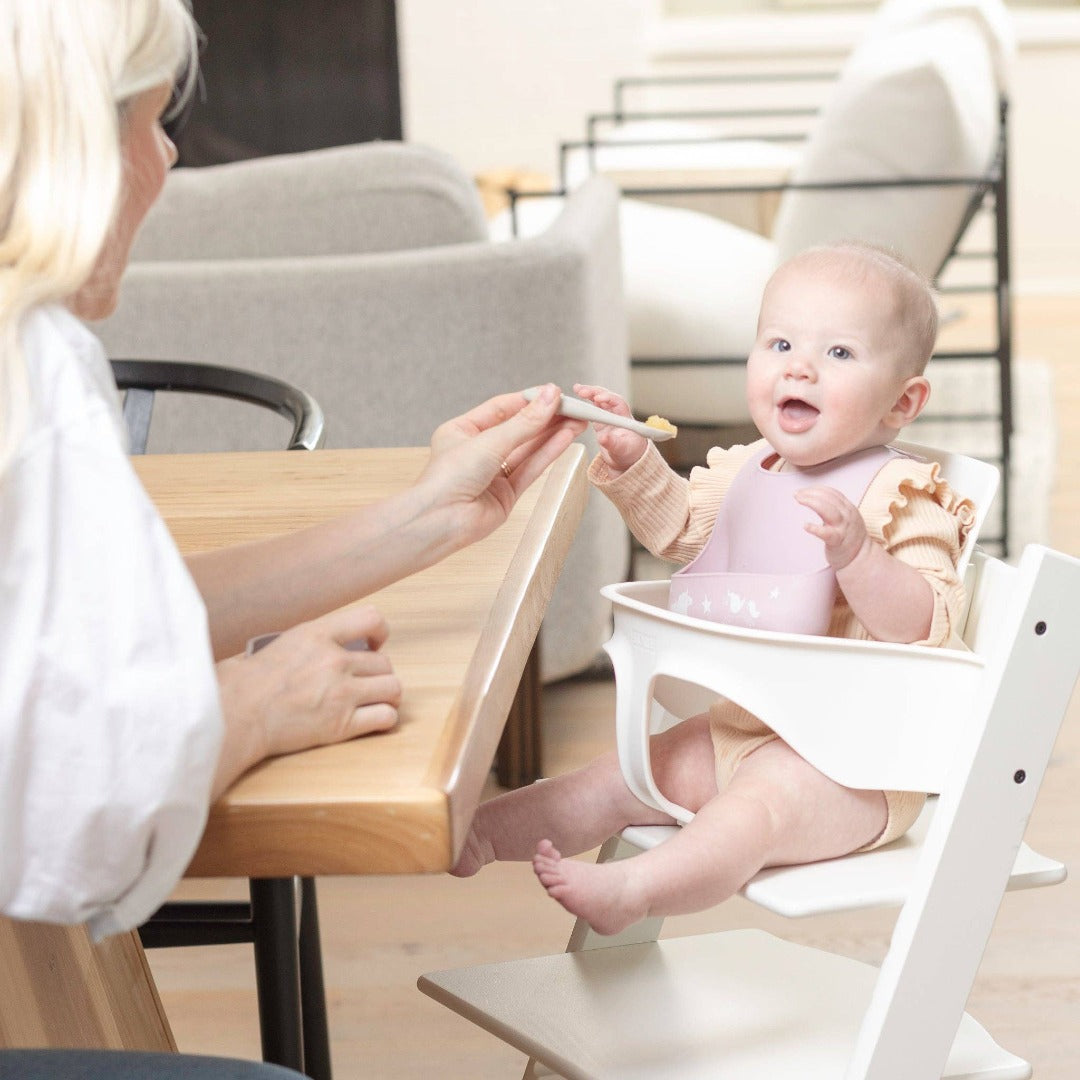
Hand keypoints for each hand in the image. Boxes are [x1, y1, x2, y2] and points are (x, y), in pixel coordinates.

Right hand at [212, 604, 400, 796]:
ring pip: (392, 688)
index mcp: (317, 635)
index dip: (380, 632)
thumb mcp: (278, 643)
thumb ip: (311, 640)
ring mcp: (341, 693)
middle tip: (364, 683)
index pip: (372, 618)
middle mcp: (335, 661)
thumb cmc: (247, 683)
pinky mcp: (341, 725)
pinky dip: (384, 719)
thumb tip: (330, 642)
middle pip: (385, 662)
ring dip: (386, 695)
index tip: (375, 644)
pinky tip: (372, 720)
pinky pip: (385, 717)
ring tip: (374, 701)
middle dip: (378, 673)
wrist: (236, 716)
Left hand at [414, 383, 585, 551]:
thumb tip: (550, 397)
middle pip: (519, 429)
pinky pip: (531, 468)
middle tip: (574, 407)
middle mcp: (478, 451)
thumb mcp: (489, 441)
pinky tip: (566, 439)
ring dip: (554, 435)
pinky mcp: (507, 494)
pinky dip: (549, 453)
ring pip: (528, 449)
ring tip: (579, 421)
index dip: (530, 400)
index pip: (502, 408)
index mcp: (463, 431)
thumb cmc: (448, 477)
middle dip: (547, 418)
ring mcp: (493, 474)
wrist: (440, 521)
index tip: (555, 393)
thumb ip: (524, 422)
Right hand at [572, 383, 647, 474]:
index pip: (617, 402)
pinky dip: (584, 403)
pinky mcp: (599, 421)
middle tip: (582, 390)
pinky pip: (591, 408)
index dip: (607, 398)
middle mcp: (616, 414)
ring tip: (577, 389)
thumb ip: (612, 443)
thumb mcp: (621, 450)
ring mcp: (606, 417)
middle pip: (606, 397)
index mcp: (624, 417)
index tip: (598, 398)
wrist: (625, 459)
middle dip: (594, 392)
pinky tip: (575, 399)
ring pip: (597, 400)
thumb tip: (602, 438)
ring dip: (588, 393)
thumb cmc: (629, 453)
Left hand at [794, 485, 870, 570]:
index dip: (816, 489)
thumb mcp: (845, 517)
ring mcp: (843, 528)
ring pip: (829, 510)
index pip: (832, 493)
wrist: (862, 556)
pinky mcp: (838, 541)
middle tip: (797, 494)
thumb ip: (834, 508)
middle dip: (812, 494)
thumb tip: (814, 498)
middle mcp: (847, 515)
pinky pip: (826, 533)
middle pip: (829, 499)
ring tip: (799, 500)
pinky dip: (815, 528)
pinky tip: (805, 525)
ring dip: (812, 502)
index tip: (802, 491)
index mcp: (848, 508)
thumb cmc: (849, 536)